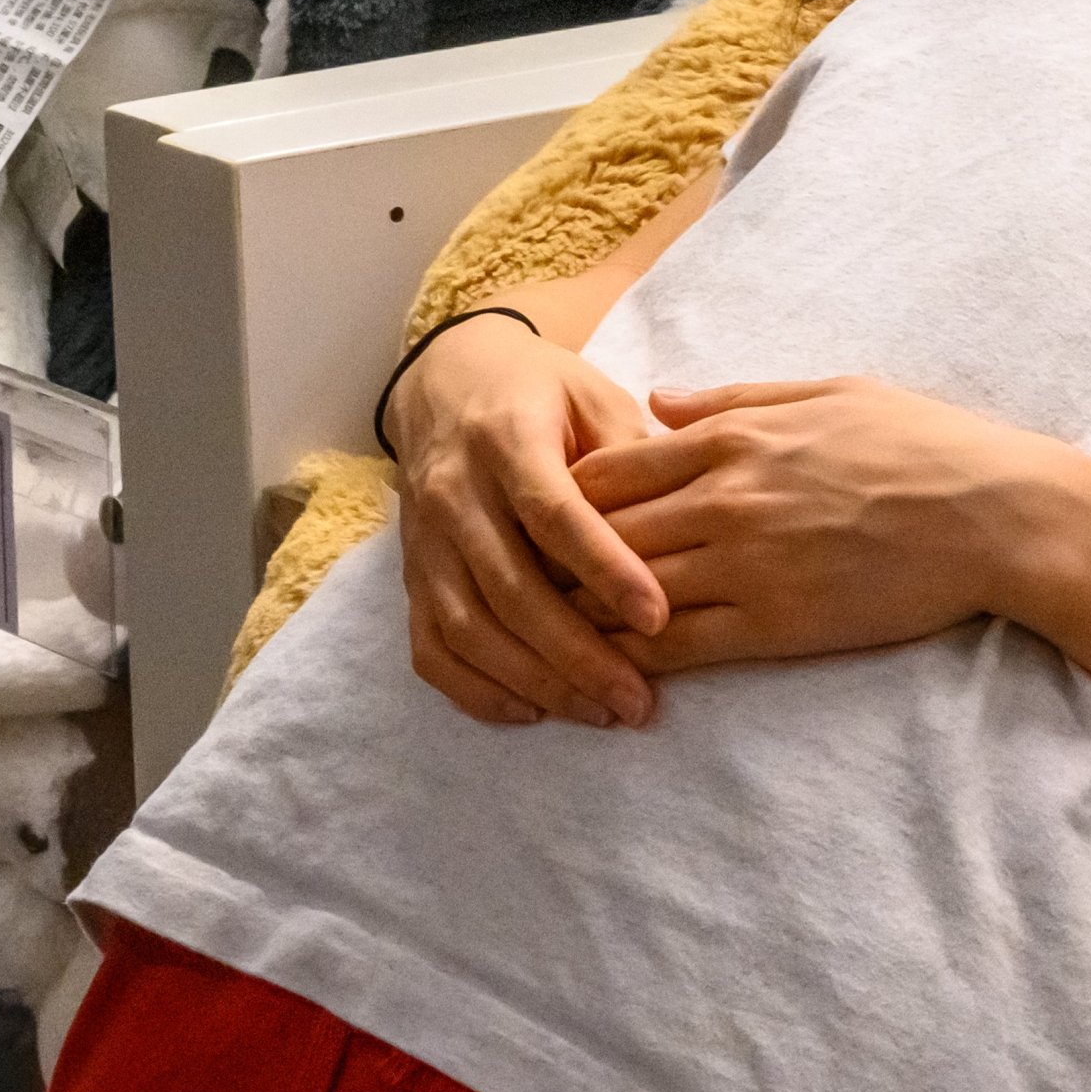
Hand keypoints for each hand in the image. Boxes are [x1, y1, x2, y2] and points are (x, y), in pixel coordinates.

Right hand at [389, 314, 669, 729]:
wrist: (447, 379)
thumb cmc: (542, 391)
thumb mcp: (594, 394)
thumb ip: (633, 455)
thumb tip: (679, 524)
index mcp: (506, 439)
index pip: (555, 516)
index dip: (605, 571)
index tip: (657, 619)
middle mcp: (455, 493)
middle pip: (512, 589)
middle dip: (578, 655)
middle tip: (638, 701)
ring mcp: (425, 541)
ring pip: (471, 629)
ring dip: (536, 682)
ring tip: (601, 712)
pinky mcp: (411, 575)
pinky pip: (431, 647)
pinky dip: (475, 689)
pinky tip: (531, 711)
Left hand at [570, 380, 1090, 678]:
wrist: (999, 516)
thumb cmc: (926, 444)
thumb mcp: (830, 392)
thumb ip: (735, 396)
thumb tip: (659, 401)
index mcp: (735, 435)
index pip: (608, 469)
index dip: (565, 498)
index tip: (549, 521)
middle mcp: (726, 496)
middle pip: (598, 532)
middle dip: (554, 561)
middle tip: (523, 588)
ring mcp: (745, 563)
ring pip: (623, 593)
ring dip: (580, 616)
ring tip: (550, 636)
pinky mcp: (773, 623)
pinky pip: (675, 646)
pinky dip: (631, 660)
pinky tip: (610, 672)